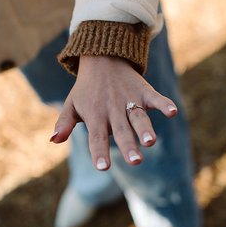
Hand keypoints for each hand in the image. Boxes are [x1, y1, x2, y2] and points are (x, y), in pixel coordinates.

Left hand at [49, 55, 177, 169]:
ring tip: (151, 142)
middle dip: (129, 146)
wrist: (102, 59)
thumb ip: (64, 123)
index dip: (100, 152)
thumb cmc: (86, 89)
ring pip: (139, 117)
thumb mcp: (71, 104)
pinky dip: (165, 104)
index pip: (97, 138)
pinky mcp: (144, 92)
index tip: (102, 167)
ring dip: (145, 129)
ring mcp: (130, 100)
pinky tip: (173, 112)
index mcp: (96, 116)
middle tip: (135, 161)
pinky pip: (156, 98)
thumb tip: (53, 141)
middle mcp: (113, 110)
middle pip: (122, 131)